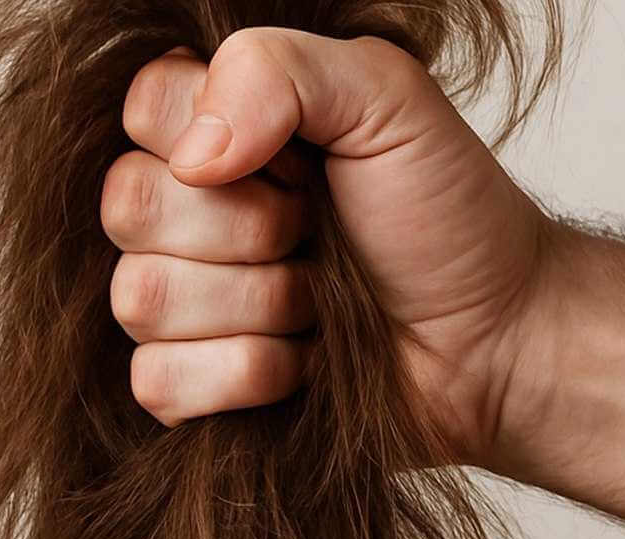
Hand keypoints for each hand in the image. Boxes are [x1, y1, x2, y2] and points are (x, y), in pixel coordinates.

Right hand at [101, 28, 548, 465]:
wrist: (494, 339)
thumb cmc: (448, 217)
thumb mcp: (389, 100)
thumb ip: (280, 70)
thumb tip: (193, 153)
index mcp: (223, 128)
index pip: (144, 106)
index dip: (223, 140)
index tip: (307, 164)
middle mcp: (189, 208)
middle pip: (130, 206)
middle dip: (250, 229)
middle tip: (318, 232)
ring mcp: (184, 300)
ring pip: (141, 299)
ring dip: (260, 305)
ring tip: (320, 300)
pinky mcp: (192, 382)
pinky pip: (158, 381)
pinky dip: (248, 374)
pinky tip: (302, 360)